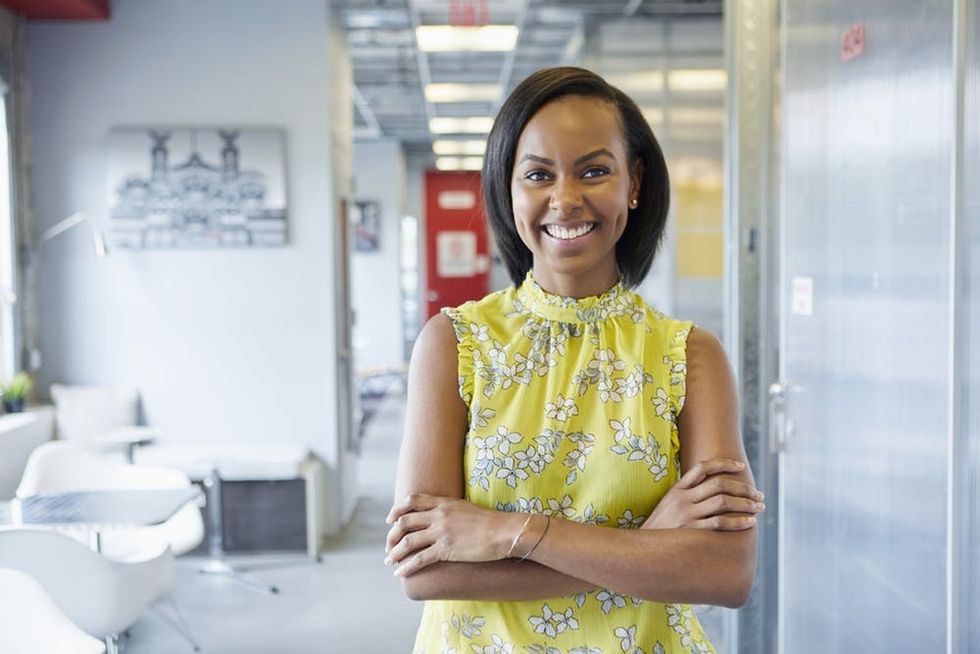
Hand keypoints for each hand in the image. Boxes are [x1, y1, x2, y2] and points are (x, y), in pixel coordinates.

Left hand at [385, 493, 519, 576]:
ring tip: (389, 562)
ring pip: (408, 541)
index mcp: (444, 503)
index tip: (390, 520)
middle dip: (392, 536)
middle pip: (405, 522)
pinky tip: (400, 574)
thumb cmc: (491, 522)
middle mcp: (439, 515)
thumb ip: (451, 510)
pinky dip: (406, 567)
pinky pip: (419, 559)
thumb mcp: (466, 508)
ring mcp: (442, 532)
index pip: (412, 501)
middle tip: (388, 547)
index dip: (397, 510)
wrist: (504, 531)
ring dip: (395, 553)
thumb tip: (442, 517)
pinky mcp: (446, 549)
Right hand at [643, 458, 763, 530]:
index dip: (724, 464)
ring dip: (745, 504)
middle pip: (719, 485)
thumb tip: (714, 488)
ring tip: (759, 507)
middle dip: (743, 488)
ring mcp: (687, 514)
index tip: (741, 467)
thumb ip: (687, 494)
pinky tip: (750, 522)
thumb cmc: (661, 526)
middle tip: (759, 495)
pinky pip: (719, 523)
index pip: (703, 467)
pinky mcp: (691, 531)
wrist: (643, 546)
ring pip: (723, 502)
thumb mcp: (669, 503)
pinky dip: (737, 522)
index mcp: (678, 489)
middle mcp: (683, 498)